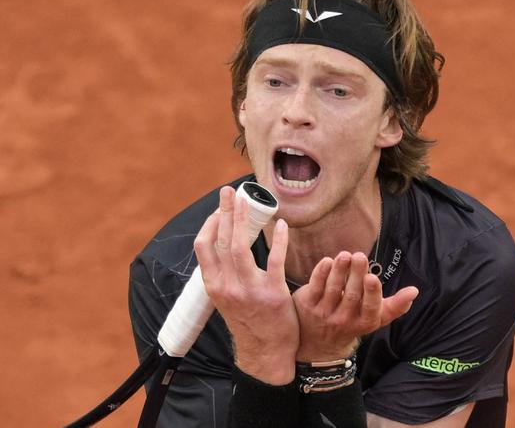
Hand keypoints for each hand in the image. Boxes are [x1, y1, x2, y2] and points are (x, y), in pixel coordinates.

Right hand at [194, 186, 298, 383]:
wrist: (266, 352)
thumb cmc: (248, 322)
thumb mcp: (227, 299)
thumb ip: (224, 275)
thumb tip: (223, 248)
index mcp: (214, 286)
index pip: (203, 247)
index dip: (209, 224)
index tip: (218, 208)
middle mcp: (227, 286)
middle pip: (221, 240)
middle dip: (223, 212)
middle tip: (228, 191)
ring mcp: (249, 289)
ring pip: (241, 246)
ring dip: (243, 219)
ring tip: (248, 200)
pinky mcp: (273, 293)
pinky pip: (275, 259)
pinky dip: (278, 239)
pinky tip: (281, 225)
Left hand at [292, 251, 418, 361]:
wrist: (320, 344)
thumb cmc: (354, 323)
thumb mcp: (376, 318)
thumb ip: (396, 305)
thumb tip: (414, 290)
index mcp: (364, 322)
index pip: (370, 309)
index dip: (371, 293)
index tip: (372, 277)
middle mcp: (344, 320)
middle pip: (351, 295)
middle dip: (355, 274)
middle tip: (359, 255)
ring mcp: (324, 313)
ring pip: (332, 289)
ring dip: (339, 270)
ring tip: (345, 255)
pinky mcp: (308, 305)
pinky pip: (315, 287)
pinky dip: (321, 273)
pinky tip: (328, 261)